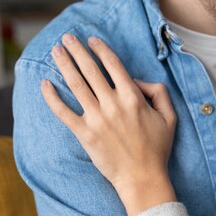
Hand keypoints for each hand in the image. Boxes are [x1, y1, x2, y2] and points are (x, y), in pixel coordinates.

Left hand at [41, 33, 177, 215]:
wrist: (142, 177)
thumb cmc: (157, 148)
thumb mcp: (170, 117)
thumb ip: (159, 93)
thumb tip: (139, 81)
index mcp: (133, 97)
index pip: (113, 65)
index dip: (101, 49)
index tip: (91, 40)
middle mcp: (113, 104)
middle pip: (91, 70)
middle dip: (77, 51)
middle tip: (67, 38)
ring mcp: (96, 118)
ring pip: (76, 84)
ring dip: (64, 65)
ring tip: (56, 51)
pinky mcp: (84, 134)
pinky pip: (63, 112)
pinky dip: (52, 97)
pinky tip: (45, 84)